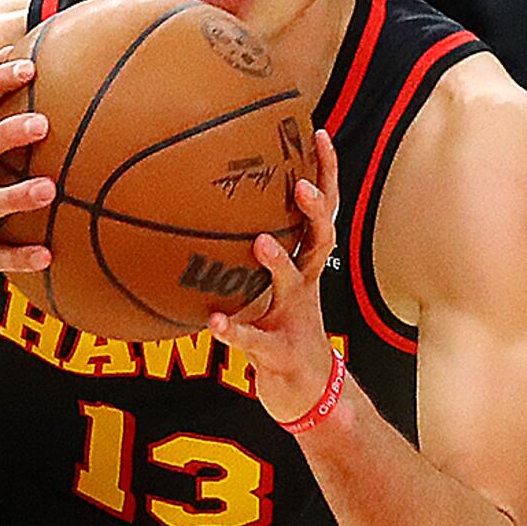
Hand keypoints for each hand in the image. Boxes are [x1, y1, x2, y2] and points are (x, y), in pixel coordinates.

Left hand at [201, 131, 342, 422]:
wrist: (308, 393)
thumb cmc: (281, 330)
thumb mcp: (269, 288)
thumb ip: (246, 252)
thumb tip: (200, 205)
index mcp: (306, 265)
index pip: (324, 211)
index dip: (326, 173)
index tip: (318, 132)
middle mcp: (306, 286)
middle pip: (321, 239)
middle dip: (315, 211)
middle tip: (300, 185)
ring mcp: (295, 319)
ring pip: (293, 285)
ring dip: (279, 263)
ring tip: (260, 243)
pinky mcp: (279, 353)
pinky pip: (255, 340)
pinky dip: (235, 331)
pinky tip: (214, 322)